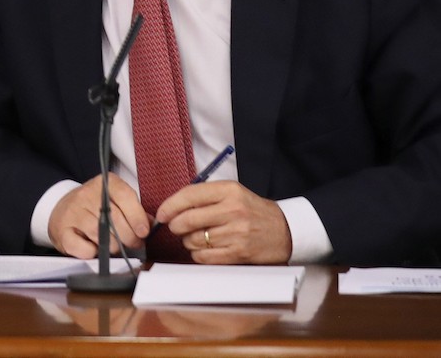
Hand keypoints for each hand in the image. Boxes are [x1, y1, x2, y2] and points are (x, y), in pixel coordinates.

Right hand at [48, 174, 148, 257]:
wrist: (63, 211)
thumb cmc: (94, 208)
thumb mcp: (115, 201)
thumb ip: (134, 211)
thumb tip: (151, 224)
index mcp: (103, 184)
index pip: (124, 196)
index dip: (137, 217)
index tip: (144, 232)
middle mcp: (86, 195)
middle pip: (115, 220)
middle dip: (130, 237)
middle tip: (134, 243)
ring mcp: (73, 213)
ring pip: (102, 236)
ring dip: (114, 247)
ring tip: (115, 245)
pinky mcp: (63, 232)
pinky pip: (85, 249)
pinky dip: (93, 253)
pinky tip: (94, 247)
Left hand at [156, 181, 291, 263]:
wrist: (286, 230)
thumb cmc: (253, 211)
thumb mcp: (232, 193)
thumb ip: (205, 196)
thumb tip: (172, 206)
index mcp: (229, 191)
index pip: (189, 195)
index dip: (169, 205)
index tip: (161, 213)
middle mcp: (233, 210)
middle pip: (188, 219)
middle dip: (175, 225)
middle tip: (175, 227)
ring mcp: (237, 233)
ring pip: (194, 240)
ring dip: (187, 241)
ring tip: (193, 237)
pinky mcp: (239, 253)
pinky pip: (205, 257)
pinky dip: (197, 254)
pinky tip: (202, 249)